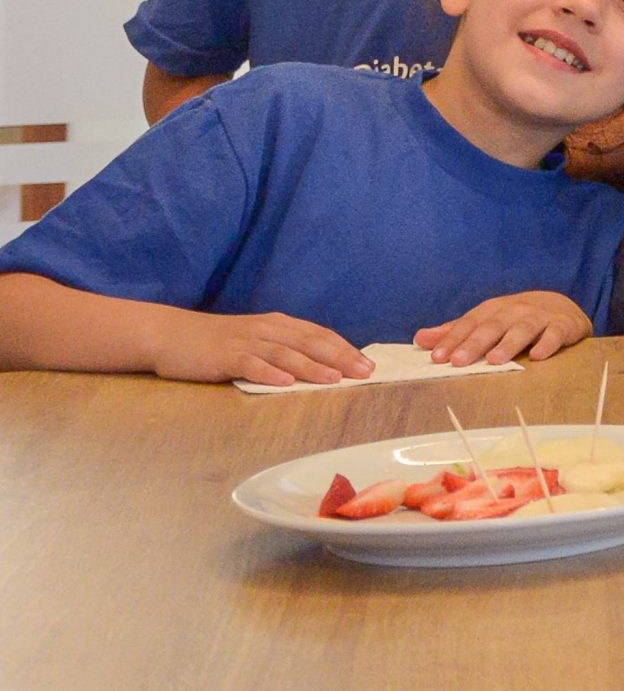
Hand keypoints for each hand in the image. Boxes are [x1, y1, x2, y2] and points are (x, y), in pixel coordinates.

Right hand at [150, 309, 372, 387]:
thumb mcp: (256, 339)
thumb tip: (320, 365)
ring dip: (312, 366)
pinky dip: (269, 374)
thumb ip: (284, 348)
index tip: (368, 364)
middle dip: (340, 357)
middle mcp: (267, 329)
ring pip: (286, 353)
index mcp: (278, 324)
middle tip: (364, 373)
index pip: (319, 334)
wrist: (171, 334)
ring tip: (335, 379)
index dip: (345, 348)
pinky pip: (251, 365)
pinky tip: (285, 384)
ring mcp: (246, 341)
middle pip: (310, 342)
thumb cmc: (218, 342)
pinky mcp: (224, 356)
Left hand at [417, 291, 590, 365]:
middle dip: (475, 343)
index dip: (453, 339)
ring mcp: (539, 318)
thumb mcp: (486, 321)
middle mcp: (514, 311)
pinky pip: (554, 335)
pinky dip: (547, 344)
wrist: (562, 308)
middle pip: (492, 327)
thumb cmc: (516, 319)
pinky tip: (538, 356)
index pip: (470, 324)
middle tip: (459, 361)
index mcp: (493, 310)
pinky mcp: (562, 326)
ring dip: (508, 343)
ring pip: (522, 330)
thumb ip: (456, 331)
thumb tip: (421, 338)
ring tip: (495, 360)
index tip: (437, 357)